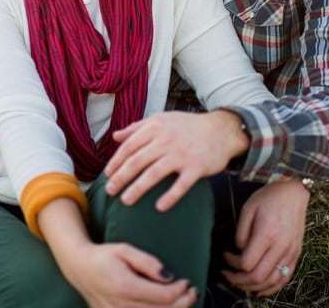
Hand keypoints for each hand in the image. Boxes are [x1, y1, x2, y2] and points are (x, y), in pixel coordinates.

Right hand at [42, 199, 196, 307]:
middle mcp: (121, 306)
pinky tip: (167, 307)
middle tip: (191, 292)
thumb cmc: (103, 257)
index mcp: (125, 287)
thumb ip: (148, 263)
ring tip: (183, 300)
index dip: (180, 291)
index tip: (186, 281)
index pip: (163, 296)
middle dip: (183, 303)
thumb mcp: (125, 250)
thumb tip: (169, 276)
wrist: (79, 268)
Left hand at [104, 110, 248, 210]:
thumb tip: (115, 136)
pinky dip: (170, 197)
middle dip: (121, 177)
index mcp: (155, 128)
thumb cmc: (187, 126)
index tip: (107, 174)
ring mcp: (182, 154)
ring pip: (154, 173)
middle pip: (137, 161)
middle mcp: (166, 140)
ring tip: (125, 201)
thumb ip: (137, 127)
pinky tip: (159, 207)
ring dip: (138, 189)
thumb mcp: (161, 120)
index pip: (129, 146)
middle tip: (109, 191)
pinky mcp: (197, 167)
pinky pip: (181, 185)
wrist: (221, 130)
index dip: (116, 161)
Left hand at [221, 179, 308, 296]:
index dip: (232, 264)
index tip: (226, 255)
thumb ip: (241, 232)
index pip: (247, 263)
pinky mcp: (296, 254)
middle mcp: (281, 247)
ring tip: (239, 282)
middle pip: (258, 277)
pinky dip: (271, 288)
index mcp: (267, 234)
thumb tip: (239, 250)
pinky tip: (259, 289)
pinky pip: (285, 279)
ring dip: (253, 287)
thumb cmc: (269, 197)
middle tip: (227, 274)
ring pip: (271, 282)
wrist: (294, 191)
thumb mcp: (248, 208)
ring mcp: (291, 252)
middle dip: (238, 280)